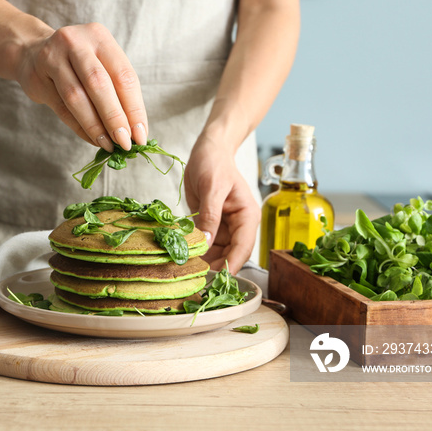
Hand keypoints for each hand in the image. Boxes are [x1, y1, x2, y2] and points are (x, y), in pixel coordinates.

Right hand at [14, 22, 147, 151]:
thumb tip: (135, 131)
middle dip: (115, 118)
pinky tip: (92, 139)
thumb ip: (117, 91)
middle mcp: (76, 42)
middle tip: (125, 143)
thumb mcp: (100, 63)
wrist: (30, 52)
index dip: (134, 108)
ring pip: (77, 97)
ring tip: (109, 145)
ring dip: (96, 126)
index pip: (123, 75)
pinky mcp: (37, 77)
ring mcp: (52, 57)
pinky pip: (62, 108)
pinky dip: (80, 127)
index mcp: (99, 37)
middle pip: (99, 84)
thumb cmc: (77, 62)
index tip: (141, 135)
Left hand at [185, 135, 260, 273]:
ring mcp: (225, 227)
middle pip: (230, 254)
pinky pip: (205, 244)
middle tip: (197, 280)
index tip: (219, 280)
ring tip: (187, 272)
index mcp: (247, 216)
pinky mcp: (210, 225)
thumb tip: (207, 242)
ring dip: (204, 262)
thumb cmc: (215, 163)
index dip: (232, 264)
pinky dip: (196, 251)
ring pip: (217, 252)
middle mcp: (238, 225)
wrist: (208, 150)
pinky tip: (183, 259)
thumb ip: (210, 215)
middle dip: (216, 267)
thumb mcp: (212, 188)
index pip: (243, 247)